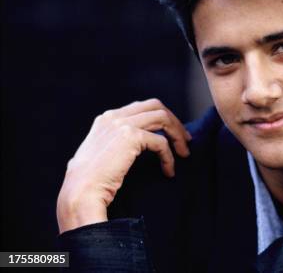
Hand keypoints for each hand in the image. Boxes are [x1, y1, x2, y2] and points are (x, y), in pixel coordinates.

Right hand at [56, 98, 190, 232]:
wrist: (81, 192)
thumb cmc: (91, 181)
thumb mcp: (103, 153)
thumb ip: (118, 140)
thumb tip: (143, 140)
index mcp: (107, 118)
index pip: (142, 107)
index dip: (163, 118)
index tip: (174, 134)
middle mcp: (114, 117)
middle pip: (156, 106)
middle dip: (174, 121)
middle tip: (186, 140)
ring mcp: (122, 124)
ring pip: (163, 118)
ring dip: (177, 135)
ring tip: (184, 153)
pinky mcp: (130, 137)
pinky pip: (161, 143)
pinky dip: (169, 156)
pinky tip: (169, 170)